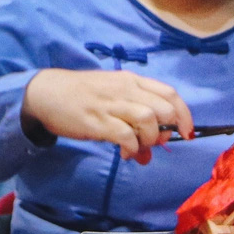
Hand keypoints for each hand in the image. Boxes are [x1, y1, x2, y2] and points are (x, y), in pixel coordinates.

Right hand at [22, 69, 194, 164]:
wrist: (47, 93)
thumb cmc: (83, 96)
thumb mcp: (112, 98)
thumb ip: (134, 120)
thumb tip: (150, 151)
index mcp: (132, 81)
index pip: (170, 94)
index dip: (184, 115)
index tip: (186, 133)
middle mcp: (126, 90)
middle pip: (164, 108)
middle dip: (168, 130)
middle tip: (157, 142)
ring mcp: (111, 104)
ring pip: (148, 120)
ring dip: (150, 139)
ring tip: (139, 148)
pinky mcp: (98, 121)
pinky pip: (126, 135)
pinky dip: (132, 147)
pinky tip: (125, 153)